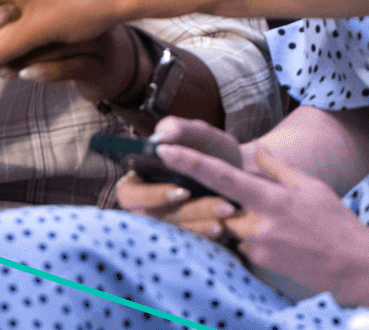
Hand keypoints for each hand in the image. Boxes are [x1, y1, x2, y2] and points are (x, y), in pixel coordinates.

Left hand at [0, 22, 140, 102]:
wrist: (119, 65)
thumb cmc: (77, 45)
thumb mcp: (50, 30)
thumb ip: (22, 25)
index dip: (9, 9)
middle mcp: (91, 13)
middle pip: (48, 19)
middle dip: (10, 36)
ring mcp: (100, 39)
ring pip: (60, 44)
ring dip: (23, 58)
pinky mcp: (104, 65)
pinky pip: (76, 65)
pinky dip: (48, 70)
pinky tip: (26, 76)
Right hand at [116, 118, 246, 238]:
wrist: (238, 169)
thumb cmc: (209, 149)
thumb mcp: (199, 134)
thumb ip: (179, 129)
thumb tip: (161, 137)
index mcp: (141, 179)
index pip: (130, 194)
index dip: (151, 196)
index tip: (181, 191)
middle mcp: (149, 205)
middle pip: (152, 217)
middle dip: (181, 211)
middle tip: (207, 204)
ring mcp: (167, 222)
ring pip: (176, 229)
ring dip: (200, 220)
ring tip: (227, 209)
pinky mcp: (186, 234)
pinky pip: (192, 239)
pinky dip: (207, 231)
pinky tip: (224, 225)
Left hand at [156, 142, 368, 305]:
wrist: (352, 263)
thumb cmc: (334, 220)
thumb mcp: (311, 186)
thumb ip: (278, 169)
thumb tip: (260, 149)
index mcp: (272, 198)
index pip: (223, 177)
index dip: (191, 162)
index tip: (165, 150)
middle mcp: (259, 223)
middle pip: (220, 204)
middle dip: (223, 197)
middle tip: (248, 193)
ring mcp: (257, 246)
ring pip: (231, 225)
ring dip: (243, 218)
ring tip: (281, 221)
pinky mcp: (259, 262)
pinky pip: (243, 243)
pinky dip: (253, 235)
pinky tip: (282, 238)